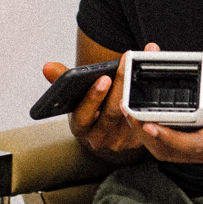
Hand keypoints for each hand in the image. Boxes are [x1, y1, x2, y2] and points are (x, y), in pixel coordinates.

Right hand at [42, 43, 160, 164]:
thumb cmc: (91, 104)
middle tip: (128, 62)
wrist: (106, 124)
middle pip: (112, 112)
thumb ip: (63, 79)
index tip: (104, 78)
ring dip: (139, 88)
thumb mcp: (75, 93)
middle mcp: (98, 138)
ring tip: (144, 63)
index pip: (84, 114)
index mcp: (80, 127)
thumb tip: (47, 66)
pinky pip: (145, 120)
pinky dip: (150, 98)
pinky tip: (155, 79)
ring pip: (131, 115)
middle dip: (121, 85)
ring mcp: (118, 142)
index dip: (94, 97)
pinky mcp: (137, 141)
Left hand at [123, 78, 202, 165]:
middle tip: (128, 110)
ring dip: (148, 136)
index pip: (190, 144)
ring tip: (132, 113)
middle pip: (171, 152)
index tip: (147, 122)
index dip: (166, 136)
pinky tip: (149, 117)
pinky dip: (158, 135)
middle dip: (146, 134)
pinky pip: (175, 147)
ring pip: (169, 152)